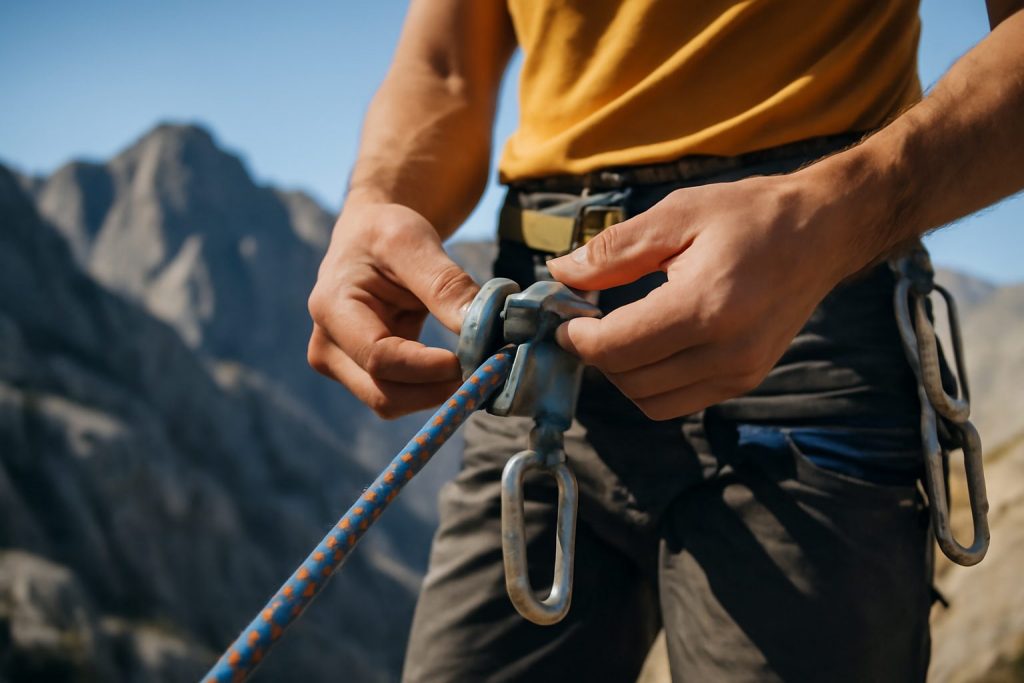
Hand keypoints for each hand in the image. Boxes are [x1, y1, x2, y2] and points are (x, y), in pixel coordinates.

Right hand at [307, 203, 477, 417]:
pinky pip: (404, 396)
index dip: (428, 368)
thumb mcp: (413, 242)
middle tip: (490, 370)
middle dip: (438, 389)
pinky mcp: (365, 376)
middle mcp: (328, 347)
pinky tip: (463, 367)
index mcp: (332, 308)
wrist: (369, 238)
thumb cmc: (385, 233)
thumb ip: (445, 284)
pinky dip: (436, 389)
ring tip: (479, 365)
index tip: (475, 359)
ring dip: (440, 393)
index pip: (379, 357)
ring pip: (394, 404)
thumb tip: (481, 328)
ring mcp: (344, 368)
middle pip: (384, 394)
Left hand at [547, 172, 869, 420]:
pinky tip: (651, 344)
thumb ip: (613, 251)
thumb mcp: (676, 215)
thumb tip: (560, 273)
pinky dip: (652, 382)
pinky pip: (679, 401)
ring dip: (623, 373)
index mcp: (705, 306)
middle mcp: (726, 350)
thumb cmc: (749, 215)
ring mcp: (740, 372)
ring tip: (618, 333)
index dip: (578, 338)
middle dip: (597, 354)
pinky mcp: (746, 380)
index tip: (566, 318)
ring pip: (651, 401)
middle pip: (629, 379)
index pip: (616, 348)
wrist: (821, 232)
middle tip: (587, 321)